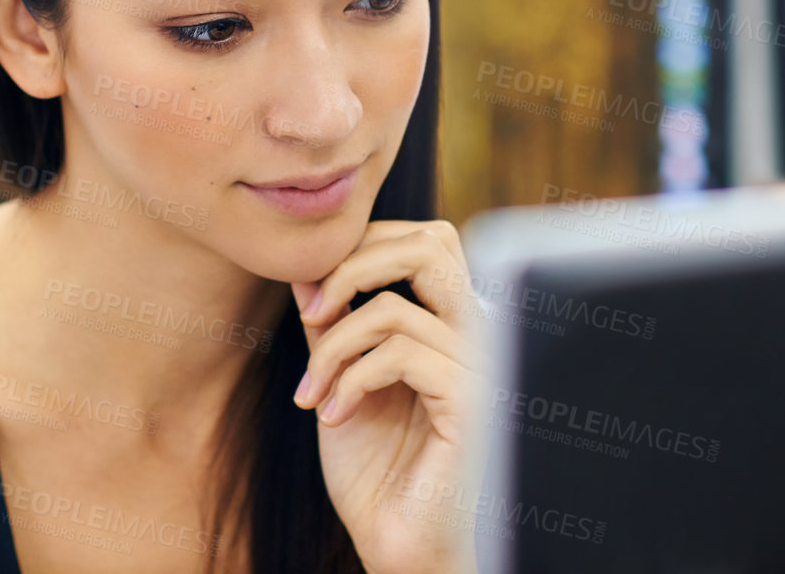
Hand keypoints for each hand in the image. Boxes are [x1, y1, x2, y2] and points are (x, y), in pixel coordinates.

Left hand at [291, 220, 489, 573]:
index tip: (311, 299)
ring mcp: (481, 366)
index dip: (361, 250)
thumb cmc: (374, 468)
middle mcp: (476, 335)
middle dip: (354, 265)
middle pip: (430, 244)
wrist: (397, 543)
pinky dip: (352, 378)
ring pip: (394, 309)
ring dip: (333, 348)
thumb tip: (303, 266)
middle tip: (311, 310)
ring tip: (312, 391)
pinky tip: (333, 415)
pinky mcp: (472, 402)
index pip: (421, 241)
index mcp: (451, 322)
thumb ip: (330, 322)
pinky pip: (403, 354)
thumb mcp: (339, 378)